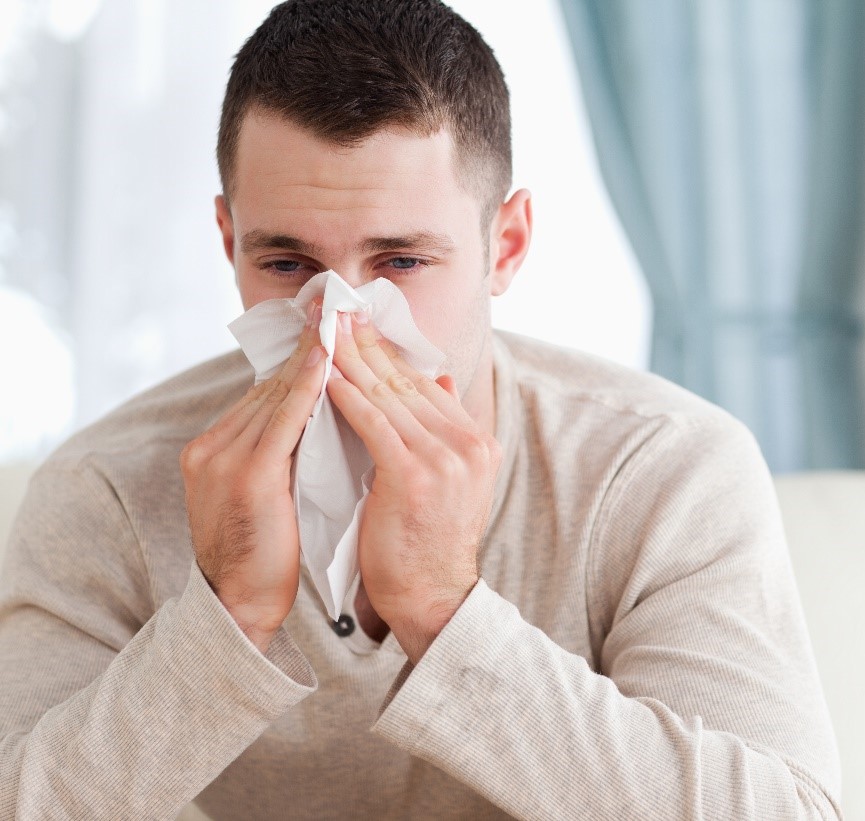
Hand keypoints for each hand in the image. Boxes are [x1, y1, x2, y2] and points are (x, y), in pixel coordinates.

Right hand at [180, 301, 326, 651]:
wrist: (240, 607)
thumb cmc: (268, 556)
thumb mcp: (275, 494)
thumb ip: (287, 455)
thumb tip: (327, 420)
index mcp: (217, 448)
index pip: (267, 394)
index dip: (300, 360)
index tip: (328, 326)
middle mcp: (213, 445)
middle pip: (271, 385)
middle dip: (307, 346)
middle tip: (336, 304)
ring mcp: (224, 458)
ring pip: (277, 394)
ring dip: (312, 355)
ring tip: (339, 318)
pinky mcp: (245, 475)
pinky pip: (283, 419)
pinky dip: (307, 386)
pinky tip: (329, 360)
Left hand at [325, 310, 500, 661]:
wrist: (433, 598)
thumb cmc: (428, 545)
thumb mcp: (451, 481)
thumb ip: (445, 429)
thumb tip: (440, 377)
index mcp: (477, 442)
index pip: (426, 384)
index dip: (389, 352)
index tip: (359, 325)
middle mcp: (468, 443)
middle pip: (407, 381)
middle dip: (367, 343)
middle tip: (335, 311)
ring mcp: (445, 458)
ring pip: (388, 395)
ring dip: (350, 359)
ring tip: (322, 333)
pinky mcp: (414, 474)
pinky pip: (372, 422)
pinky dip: (345, 396)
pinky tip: (323, 376)